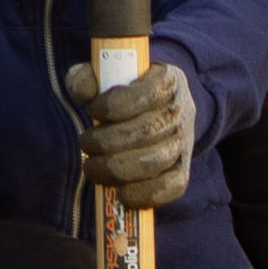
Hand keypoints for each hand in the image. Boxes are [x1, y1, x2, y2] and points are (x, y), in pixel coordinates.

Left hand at [56, 53, 195, 210]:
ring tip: (92, 167)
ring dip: (116, 169)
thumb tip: (83, 92)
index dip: (111, 106)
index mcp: (167, 80)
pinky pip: (171, 187)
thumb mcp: (104, 74)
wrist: (157, 110)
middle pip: (146, 132)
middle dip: (106, 142)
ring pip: (155, 161)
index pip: (142, 95)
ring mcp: (184, 142)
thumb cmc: (124, 92)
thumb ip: (86, 78)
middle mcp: (181, 111)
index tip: (92, 109)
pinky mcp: (182, 169)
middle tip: (85, 143)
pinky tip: (120, 193)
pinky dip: (143, 194)